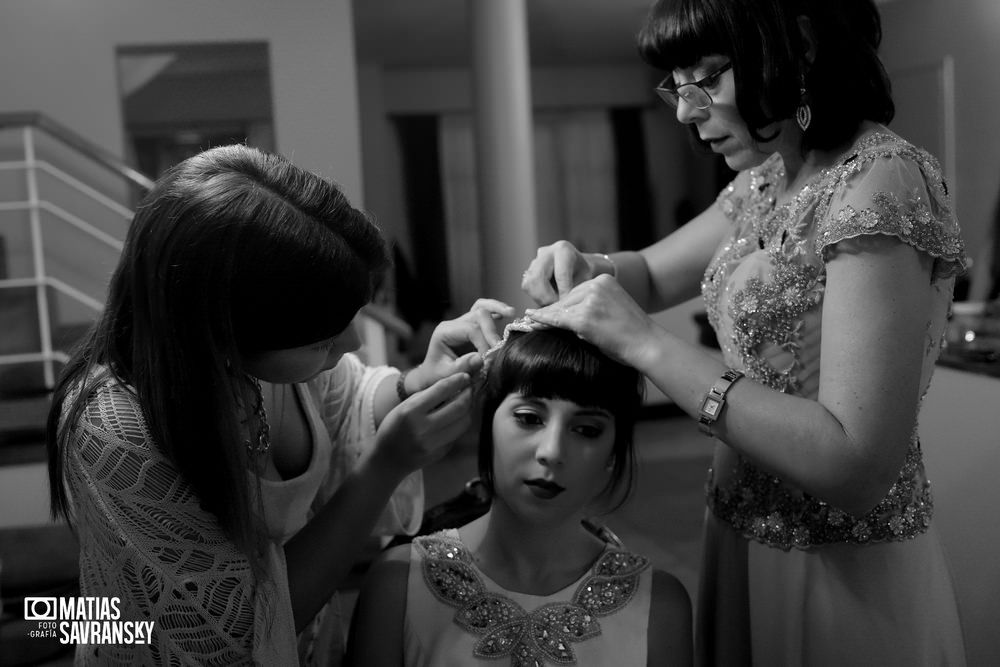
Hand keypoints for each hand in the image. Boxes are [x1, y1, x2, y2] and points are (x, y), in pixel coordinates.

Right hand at [373, 373, 473, 474]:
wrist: (388, 460)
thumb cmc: (395, 428)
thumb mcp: (404, 406)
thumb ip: (427, 395)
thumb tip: (453, 383)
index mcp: (411, 411)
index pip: (441, 390)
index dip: (457, 381)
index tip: (465, 376)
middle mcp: (423, 428)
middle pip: (458, 406)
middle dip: (469, 394)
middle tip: (470, 388)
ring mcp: (433, 443)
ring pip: (464, 422)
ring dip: (469, 409)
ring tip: (466, 402)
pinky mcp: (440, 453)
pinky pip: (457, 434)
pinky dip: (460, 423)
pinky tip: (457, 417)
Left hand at [408, 298, 514, 390]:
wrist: (431, 376)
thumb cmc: (436, 377)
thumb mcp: (445, 376)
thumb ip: (462, 367)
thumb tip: (481, 358)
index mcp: (445, 331)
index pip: (471, 330)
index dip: (484, 343)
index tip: (490, 360)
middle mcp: (453, 324)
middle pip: (478, 315)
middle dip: (492, 330)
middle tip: (501, 347)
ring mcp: (462, 323)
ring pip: (481, 307)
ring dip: (497, 309)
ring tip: (511, 313)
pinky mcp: (471, 327)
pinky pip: (483, 313)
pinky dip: (496, 311)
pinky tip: (508, 314)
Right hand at [521, 240, 596, 304]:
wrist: (578, 267)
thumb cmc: (583, 274)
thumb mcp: (586, 280)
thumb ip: (575, 289)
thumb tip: (563, 303)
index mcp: (563, 249)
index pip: (560, 274)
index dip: (564, 292)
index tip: (568, 304)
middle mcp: (545, 252)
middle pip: (537, 278)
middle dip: (547, 297)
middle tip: (558, 306)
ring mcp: (534, 261)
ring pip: (529, 284)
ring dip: (540, 298)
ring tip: (553, 303)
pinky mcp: (528, 271)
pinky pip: (527, 287)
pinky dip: (537, 297)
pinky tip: (548, 300)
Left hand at [525, 274, 661, 369]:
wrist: (647, 344)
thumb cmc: (632, 332)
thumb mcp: (613, 307)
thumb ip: (593, 304)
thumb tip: (566, 313)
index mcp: (604, 279)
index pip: (575, 291)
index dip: (561, 303)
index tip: (546, 309)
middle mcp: (596, 285)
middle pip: (566, 298)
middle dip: (552, 310)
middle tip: (534, 317)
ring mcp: (590, 301)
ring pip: (561, 309)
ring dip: (546, 317)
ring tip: (530, 321)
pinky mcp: (584, 318)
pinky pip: (558, 319)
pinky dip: (543, 321)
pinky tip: (531, 320)